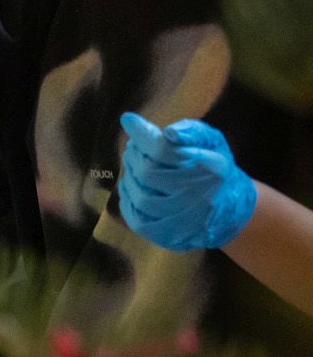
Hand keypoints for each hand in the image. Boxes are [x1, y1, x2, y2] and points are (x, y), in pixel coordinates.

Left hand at [118, 113, 257, 250]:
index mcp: (208, 170)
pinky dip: (127, 201)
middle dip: (134, 155)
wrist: (229, 210)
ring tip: (134, 166)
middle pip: (146, 172)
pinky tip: (131, 188)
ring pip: (139, 196)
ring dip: (129, 177)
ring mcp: (181, 220)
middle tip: (134, 148)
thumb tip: (167, 132)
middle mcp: (195, 196)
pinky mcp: (167, 236)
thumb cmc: (215, 169)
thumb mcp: (212, 144)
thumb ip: (191, 132)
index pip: (163, 150)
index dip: (142, 134)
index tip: (128, 121)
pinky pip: (135, 219)